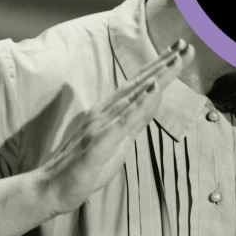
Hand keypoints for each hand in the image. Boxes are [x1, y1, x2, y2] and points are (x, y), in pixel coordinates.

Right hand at [35, 41, 194, 215]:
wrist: (49, 190)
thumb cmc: (82, 170)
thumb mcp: (116, 145)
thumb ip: (133, 123)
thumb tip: (151, 105)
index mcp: (108, 114)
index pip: (138, 87)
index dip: (160, 68)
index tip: (179, 50)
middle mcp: (104, 114)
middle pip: (138, 85)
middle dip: (164, 64)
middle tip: (186, 44)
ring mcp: (99, 127)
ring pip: (133, 97)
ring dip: (156, 78)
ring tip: (175, 60)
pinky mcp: (97, 145)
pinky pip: (122, 122)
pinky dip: (139, 105)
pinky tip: (153, 90)